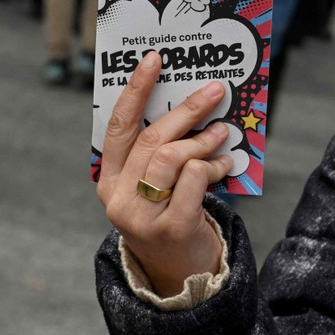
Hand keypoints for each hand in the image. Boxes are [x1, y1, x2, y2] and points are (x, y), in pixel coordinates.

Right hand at [99, 52, 230, 297]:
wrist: (180, 276)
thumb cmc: (168, 216)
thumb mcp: (153, 186)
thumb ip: (160, 152)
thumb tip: (192, 105)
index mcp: (110, 180)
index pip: (118, 125)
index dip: (136, 89)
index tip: (154, 58)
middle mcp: (119, 198)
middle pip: (152, 138)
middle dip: (187, 109)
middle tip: (214, 91)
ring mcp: (142, 216)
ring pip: (173, 157)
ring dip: (203, 139)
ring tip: (222, 132)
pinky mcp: (171, 229)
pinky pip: (193, 180)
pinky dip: (213, 166)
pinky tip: (225, 164)